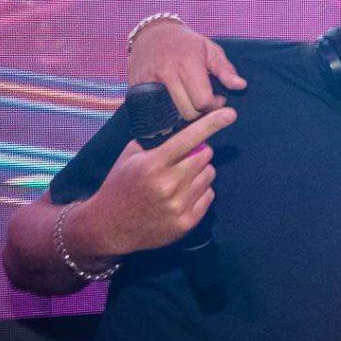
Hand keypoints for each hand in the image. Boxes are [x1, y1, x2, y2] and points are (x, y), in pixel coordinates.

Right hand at [81, 108, 235, 255]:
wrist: (110, 227)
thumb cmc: (120, 185)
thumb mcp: (130, 157)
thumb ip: (157, 141)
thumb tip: (186, 128)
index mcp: (152, 164)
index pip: (188, 138)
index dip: (212, 124)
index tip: (230, 114)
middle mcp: (168, 185)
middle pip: (205, 156)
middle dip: (199, 152)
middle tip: (184, 158)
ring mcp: (179, 205)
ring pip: (209, 175)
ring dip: (200, 172)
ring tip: (180, 178)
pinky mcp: (187, 222)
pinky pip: (209, 195)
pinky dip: (201, 191)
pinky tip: (182, 195)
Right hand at [128, 17, 245, 119]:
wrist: (152, 34)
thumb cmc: (187, 44)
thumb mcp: (210, 51)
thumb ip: (226, 70)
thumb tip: (241, 85)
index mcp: (187, 64)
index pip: (203, 101)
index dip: (214, 105)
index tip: (218, 98)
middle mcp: (166, 74)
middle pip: (187, 112)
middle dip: (200, 113)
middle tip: (205, 103)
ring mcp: (148, 81)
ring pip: (170, 115)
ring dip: (183, 115)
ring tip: (191, 103)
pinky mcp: (136, 87)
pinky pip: (154, 111)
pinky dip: (166, 113)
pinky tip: (175, 104)